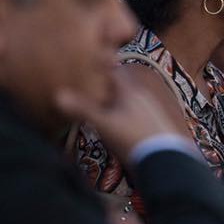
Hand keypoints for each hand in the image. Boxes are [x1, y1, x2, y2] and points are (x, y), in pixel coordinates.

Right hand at [55, 68, 186, 164]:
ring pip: (128, 100)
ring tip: (99, 105)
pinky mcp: (154, 127)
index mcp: (130, 91)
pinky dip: (123, 115)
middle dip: (105, 84)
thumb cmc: (134, 139)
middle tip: (88, 84)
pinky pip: (135, 114)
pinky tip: (118, 125)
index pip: (113, 70)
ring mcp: (150, 112)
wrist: (167, 161)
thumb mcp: (105, 124)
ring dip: (114, 101)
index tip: (85, 62)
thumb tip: (56, 96)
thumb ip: (83, 109)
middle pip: (120, 85)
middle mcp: (142, 97)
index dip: (99, 65)